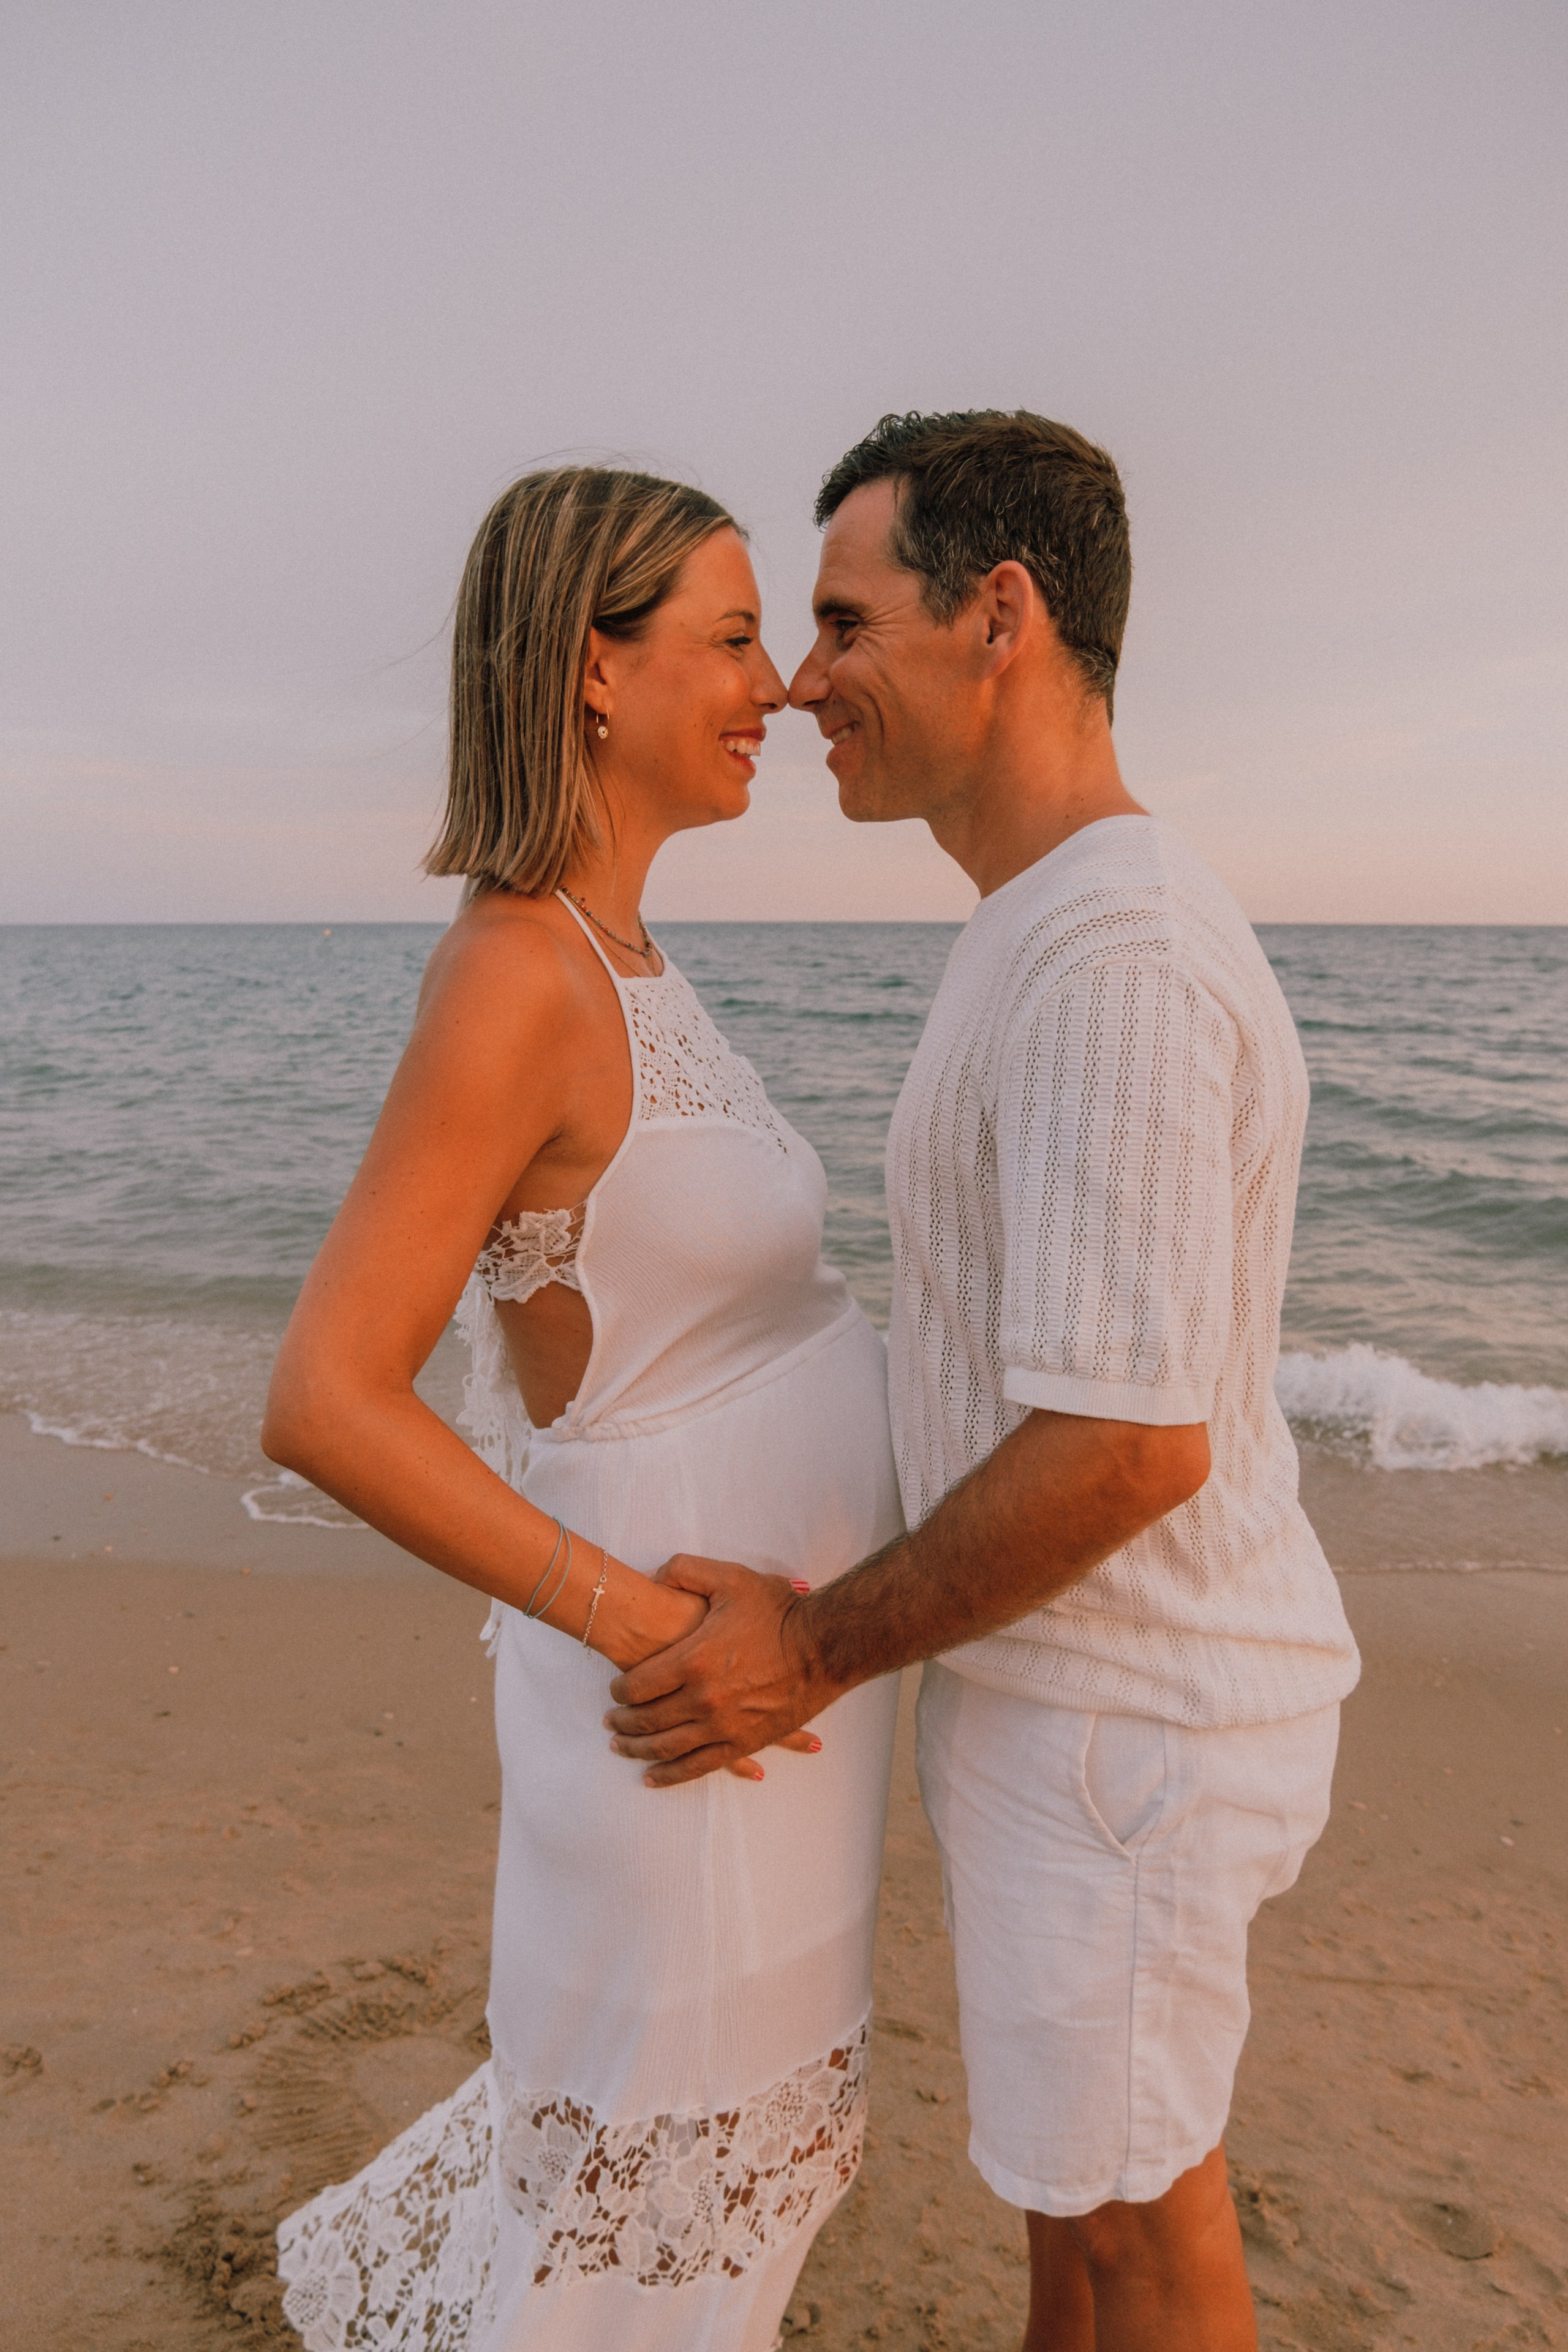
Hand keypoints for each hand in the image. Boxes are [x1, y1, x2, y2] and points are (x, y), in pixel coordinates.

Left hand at [604, 1553, 838, 1787]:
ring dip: (638, 1750)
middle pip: (647, 1720)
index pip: (638, 1685)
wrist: (825, 1647)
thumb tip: (653, 1577)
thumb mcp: (730, 1578)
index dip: (619, 1690)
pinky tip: (654, 1777)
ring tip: (620, 1748)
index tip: (613, 1690)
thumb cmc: (778, 1612)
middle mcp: (703, 1699)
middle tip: (609, 1723)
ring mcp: (723, 1726)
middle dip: (622, 1723)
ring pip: (668, 1747)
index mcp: (693, 1660)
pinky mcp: (744, 1743)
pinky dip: (673, 1775)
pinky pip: (700, 1766)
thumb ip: (684, 1571)